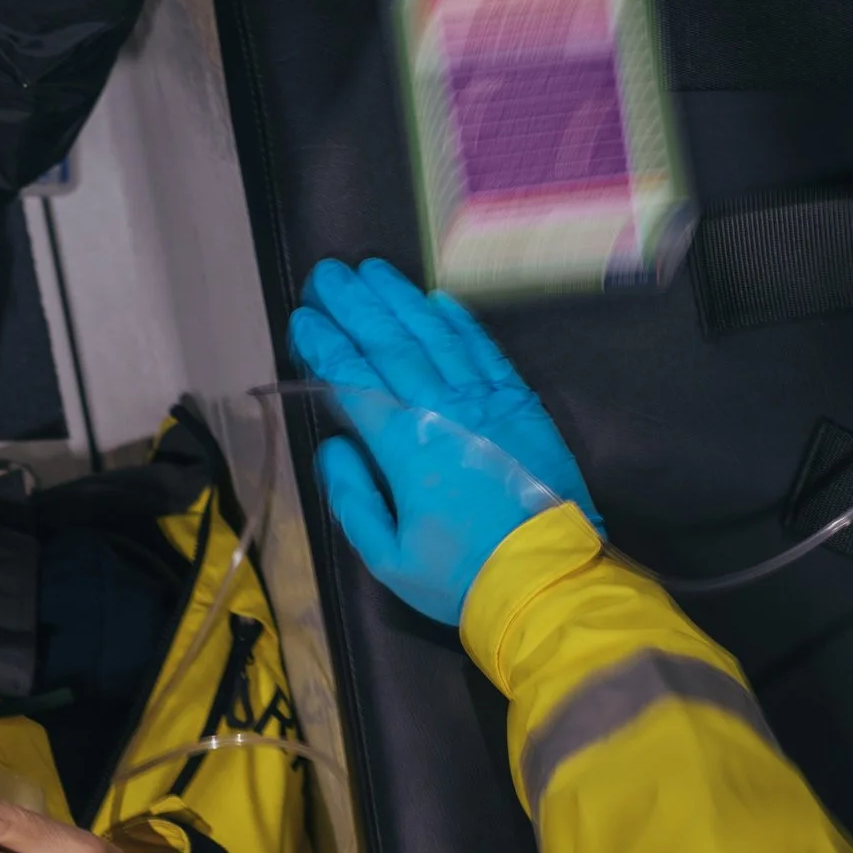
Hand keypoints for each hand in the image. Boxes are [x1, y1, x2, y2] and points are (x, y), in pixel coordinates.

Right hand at [289, 258, 600, 623]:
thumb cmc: (461, 576)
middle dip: (356, 306)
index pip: (354, 382)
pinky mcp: (520, 405)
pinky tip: (437, 301)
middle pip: (392, 345)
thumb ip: (354, 499)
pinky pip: (484, 351)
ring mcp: (486, 403)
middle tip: (328, 274)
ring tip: (373, 271)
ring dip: (402, 301)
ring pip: (437, 337)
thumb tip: (334, 448)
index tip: (304, 319)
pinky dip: (459, 322)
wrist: (548, 581)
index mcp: (406, 448)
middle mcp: (444, 411)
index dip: (326, 346)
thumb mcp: (388, 559)